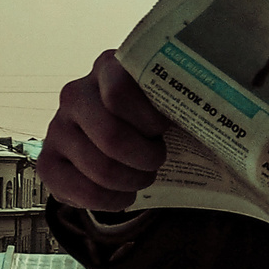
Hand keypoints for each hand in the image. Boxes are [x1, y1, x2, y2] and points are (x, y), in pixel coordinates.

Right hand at [40, 50, 168, 212]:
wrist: (118, 139)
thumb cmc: (151, 116)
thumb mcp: (165, 98)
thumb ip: (180, 95)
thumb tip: (221, 106)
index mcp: (107, 68)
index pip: (121, 90)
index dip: (150, 119)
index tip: (164, 128)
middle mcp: (75, 94)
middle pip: (112, 136)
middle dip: (145, 158)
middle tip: (158, 160)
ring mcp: (57, 127)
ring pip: (100, 168)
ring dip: (131, 182)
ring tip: (142, 177)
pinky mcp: (47, 161)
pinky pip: (79, 191)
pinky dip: (109, 201)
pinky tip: (122, 195)